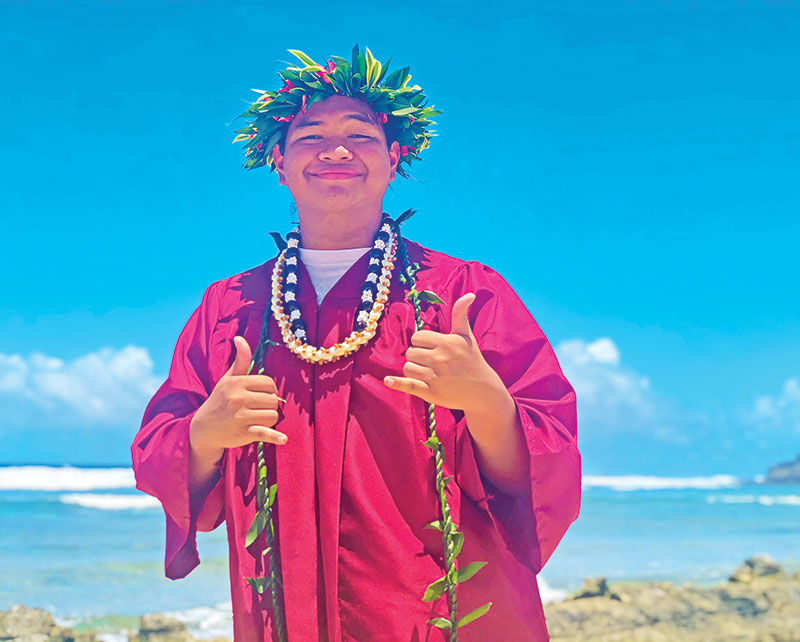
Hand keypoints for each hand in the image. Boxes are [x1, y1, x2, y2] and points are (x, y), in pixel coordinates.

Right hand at [190, 336, 286, 457]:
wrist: (202, 429)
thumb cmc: (219, 401)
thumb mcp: (228, 379)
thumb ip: (239, 360)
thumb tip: (239, 338)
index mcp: (236, 383)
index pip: (269, 384)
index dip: (270, 391)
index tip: (261, 397)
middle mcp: (237, 398)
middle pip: (273, 400)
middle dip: (270, 406)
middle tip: (257, 410)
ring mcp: (240, 416)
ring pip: (273, 416)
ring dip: (270, 420)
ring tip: (257, 420)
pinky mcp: (243, 433)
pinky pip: (264, 432)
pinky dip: (274, 437)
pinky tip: (283, 439)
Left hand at [383, 293, 504, 412]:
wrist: (483, 390)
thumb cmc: (472, 359)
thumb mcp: (466, 336)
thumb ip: (461, 314)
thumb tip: (469, 294)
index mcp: (446, 343)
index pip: (417, 337)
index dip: (421, 343)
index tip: (432, 348)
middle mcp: (440, 359)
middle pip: (411, 352)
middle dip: (418, 356)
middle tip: (432, 363)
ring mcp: (435, 377)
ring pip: (408, 367)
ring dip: (414, 370)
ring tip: (428, 373)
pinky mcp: (431, 393)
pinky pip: (408, 385)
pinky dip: (397, 383)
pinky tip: (388, 380)